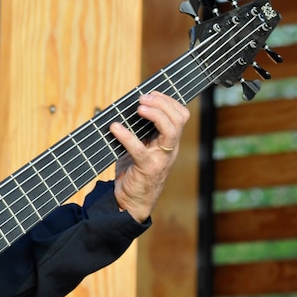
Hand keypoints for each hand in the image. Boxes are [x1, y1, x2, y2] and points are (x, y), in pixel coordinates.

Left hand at [109, 91, 189, 221]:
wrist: (130, 203)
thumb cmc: (133, 173)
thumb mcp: (138, 148)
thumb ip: (136, 131)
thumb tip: (121, 109)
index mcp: (168, 142)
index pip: (181, 115)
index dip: (169, 101)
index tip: (151, 93)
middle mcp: (169, 149)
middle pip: (179, 119)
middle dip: (163, 103)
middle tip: (143, 98)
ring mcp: (161, 159)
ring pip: (171, 132)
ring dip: (156, 115)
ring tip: (139, 108)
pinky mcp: (147, 169)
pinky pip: (139, 150)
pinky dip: (126, 136)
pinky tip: (115, 128)